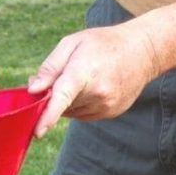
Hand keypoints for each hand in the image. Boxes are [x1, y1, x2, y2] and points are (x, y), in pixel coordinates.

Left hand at [28, 23, 161, 137]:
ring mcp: (106, 106)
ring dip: (70, 100)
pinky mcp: (110, 113)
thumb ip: (50, 67)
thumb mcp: (72, 43)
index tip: (38, 131)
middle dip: (55, 94)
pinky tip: (94, 87)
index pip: (62, 97)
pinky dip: (82, 104)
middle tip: (67, 72)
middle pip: (62, 104)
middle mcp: (97, 93)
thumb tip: (33, 89)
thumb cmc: (103, 43)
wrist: (142, 52)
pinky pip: (84, 115)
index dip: (48, 116)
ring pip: (72, 112)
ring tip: (86, 77)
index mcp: (84, 72)